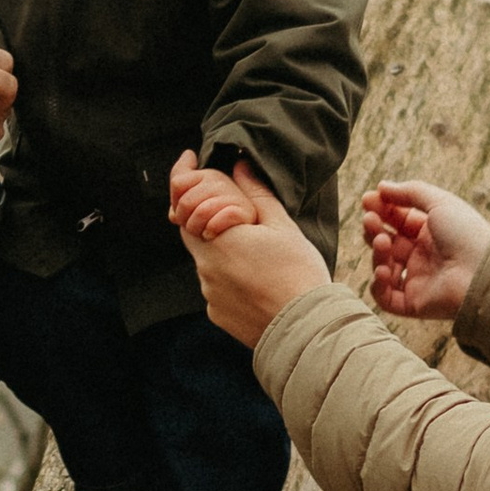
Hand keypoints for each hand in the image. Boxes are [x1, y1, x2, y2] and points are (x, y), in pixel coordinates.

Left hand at [170, 151, 329, 345]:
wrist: (307, 329)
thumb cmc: (299, 275)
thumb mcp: (282, 227)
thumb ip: (256, 194)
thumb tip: (240, 167)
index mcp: (217, 241)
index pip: (183, 205)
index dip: (182, 181)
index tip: (188, 160)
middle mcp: (205, 268)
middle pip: (193, 231)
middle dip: (207, 216)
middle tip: (234, 211)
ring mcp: (209, 294)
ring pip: (207, 261)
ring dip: (222, 249)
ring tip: (259, 254)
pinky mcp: (217, 314)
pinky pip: (216, 287)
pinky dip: (229, 277)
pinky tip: (256, 279)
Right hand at [362, 179, 489, 321]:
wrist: (482, 271)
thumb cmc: (467, 234)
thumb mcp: (439, 202)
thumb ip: (410, 192)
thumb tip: (381, 186)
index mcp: (431, 232)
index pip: (398, 219)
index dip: (382, 208)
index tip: (367, 199)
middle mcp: (423, 256)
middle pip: (387, 240)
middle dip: (374, 227)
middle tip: (369, 218)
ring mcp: (417, 279)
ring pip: (383, 266)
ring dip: (376, 252)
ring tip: (382, 241)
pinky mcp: (414, 303)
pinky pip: (386, 297)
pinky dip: (378, 284)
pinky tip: (383, 270)